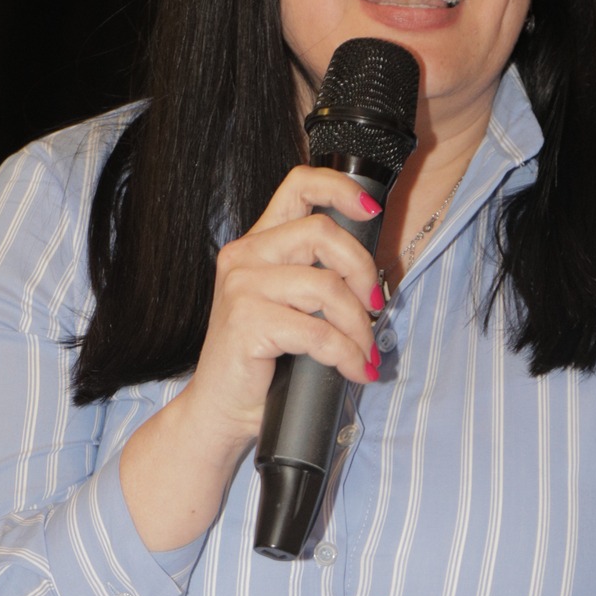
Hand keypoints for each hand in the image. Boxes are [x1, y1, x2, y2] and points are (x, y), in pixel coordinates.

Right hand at [118, 167, 383, 551]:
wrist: (220, 410)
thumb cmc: (261, 363)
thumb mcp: (291, 306)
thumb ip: (318, 278)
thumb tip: (374, 277)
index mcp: (257, 243)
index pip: (298, 185)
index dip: (340, 188)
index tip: (370, 212)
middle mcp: (244, 255)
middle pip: (322, 232)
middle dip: (363, 270)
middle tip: (375, 307)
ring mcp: (241, 286)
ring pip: (325, 286)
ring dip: (358, 324)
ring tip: (364, 352)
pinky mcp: (246, 321)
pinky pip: (317, 331)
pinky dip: (346, 354)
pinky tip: (354, 370)